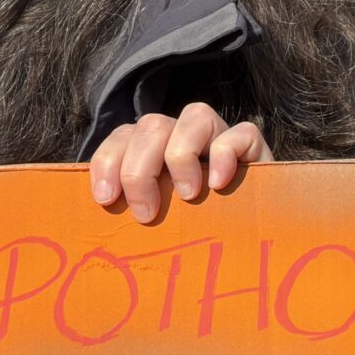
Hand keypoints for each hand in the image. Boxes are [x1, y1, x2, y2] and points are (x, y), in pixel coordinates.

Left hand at [89, 102, 271, 224]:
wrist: (249, 239)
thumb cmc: (191, 233)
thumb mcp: (154, 222)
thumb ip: (130, 209)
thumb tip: (102, 211)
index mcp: (152, 149)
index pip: (122, 136)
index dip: (107, 162)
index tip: (106, 199)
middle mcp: (182, 136)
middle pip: (152, 125)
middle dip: (140, 169)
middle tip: (146, 214)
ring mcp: (218, 137)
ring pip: (195, 115)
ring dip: (181, 156)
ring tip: (187, 196)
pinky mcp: (252, 146)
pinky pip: (240, 131)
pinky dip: (225, 155)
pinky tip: (218, 185)